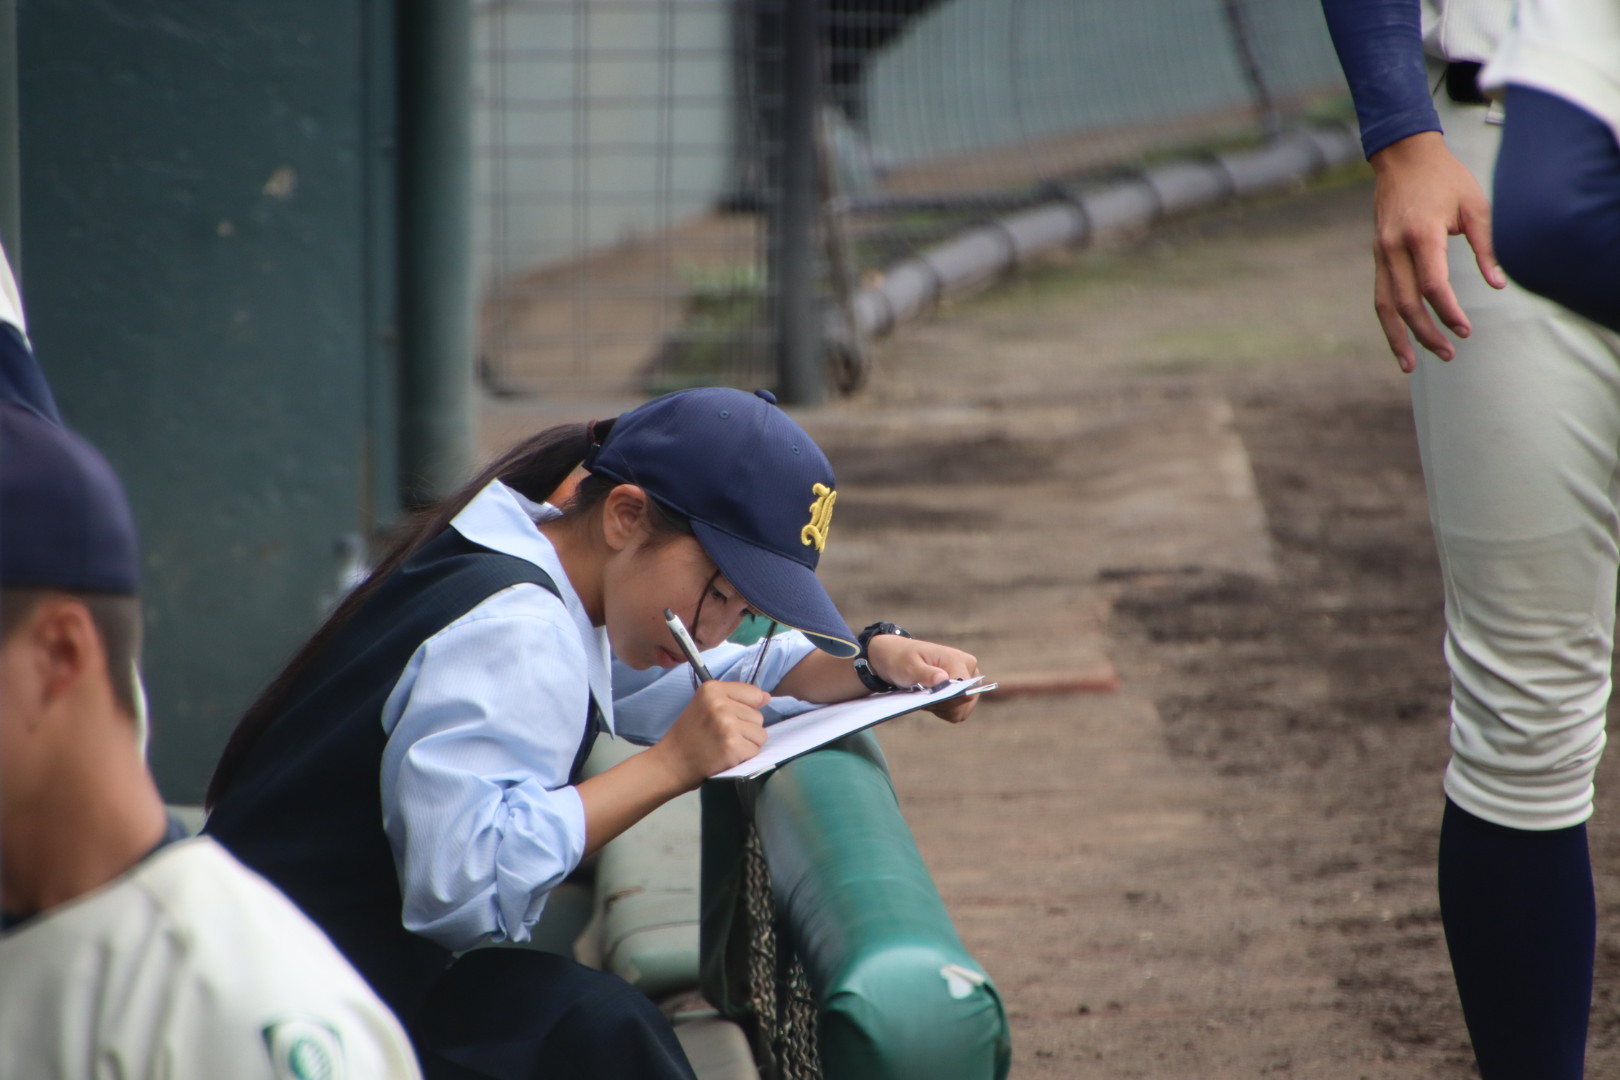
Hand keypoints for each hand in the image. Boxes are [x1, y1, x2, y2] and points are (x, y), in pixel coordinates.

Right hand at [654, 680, 769, 786]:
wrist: (671, 763)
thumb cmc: (689, 736)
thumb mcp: (705, 706)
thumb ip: (735, 698)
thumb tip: (767, 697)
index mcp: (712, 689)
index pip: (754, 693)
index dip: (746, 709)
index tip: (728, 718)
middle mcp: (720, 704)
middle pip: (758, 716)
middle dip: (745, 729)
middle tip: (720, 735)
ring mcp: (727, 725)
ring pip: (760, 734)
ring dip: (746, 743)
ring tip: (723, 745)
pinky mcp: (733, 746)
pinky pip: (756, 750)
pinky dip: (744, 757)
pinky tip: (725, 756)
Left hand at [866, 635, 981, 722]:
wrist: (895, 657)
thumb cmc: (901, 659)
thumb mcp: (908, 666)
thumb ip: (926, 674)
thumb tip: (943, 680)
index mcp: (957, 659)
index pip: (964, 690)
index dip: (947, 700)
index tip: (927, 697)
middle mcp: (968, 669)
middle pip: (966, 703)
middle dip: (943, 706)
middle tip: (923, 696)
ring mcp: (967, 680)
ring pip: (961, 710)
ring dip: (941, 709)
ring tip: (925, 695)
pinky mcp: (962, 690)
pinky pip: (957, 712)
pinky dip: (942, 710)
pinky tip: (930, 699)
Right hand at [1369, 131, 1507, 371]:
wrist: (1403, 157)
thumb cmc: (1445, 179)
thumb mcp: (1475, 206)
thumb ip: (1486, 246)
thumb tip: (1498, 285)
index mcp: (1421, 235)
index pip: (1432, 286)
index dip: (1448, 313)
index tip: (1465, 330)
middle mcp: (1394, 248)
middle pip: (1407, 303)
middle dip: (1426, 334)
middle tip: (1448, 354)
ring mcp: (1381, 253)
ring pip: (1385, 306)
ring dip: (1398, 338)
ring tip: (1410, 366)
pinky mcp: (1377, 256)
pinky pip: (1380, 295)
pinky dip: (1389, 321)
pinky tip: (1398, 339)